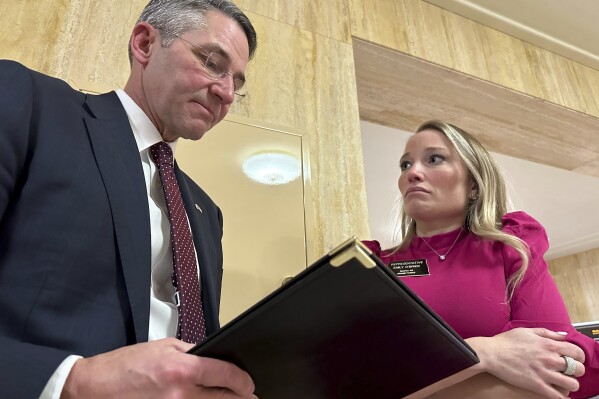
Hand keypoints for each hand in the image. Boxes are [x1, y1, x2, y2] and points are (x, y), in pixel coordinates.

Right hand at [61, 338, 255, 398]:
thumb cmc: (126, 365)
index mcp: (182, 369)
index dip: (243, 380)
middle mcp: (180, 394)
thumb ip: (193, 352)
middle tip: (250, 395)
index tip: (249, 383)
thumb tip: (214, 358)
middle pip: (222, 398)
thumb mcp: (164, 346)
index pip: (225, 375)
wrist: (97, 387)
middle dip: (239, 397)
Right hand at [467, 328, 584, 397]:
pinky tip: (559, 396)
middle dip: (577, 371)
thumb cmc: (506, 341)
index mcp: (548, 345)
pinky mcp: (536, 385)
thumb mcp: (527, 331)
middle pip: (578, 369)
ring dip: (571, 385)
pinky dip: (562, 398)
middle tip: (569, 372)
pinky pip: (557, 396)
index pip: (577, 352)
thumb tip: (563, 335)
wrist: (491, 354)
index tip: (575, 359)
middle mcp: (550, 359)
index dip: (579, 357)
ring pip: (572, 384)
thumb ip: (547, 333)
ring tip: (564, 383)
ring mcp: (544, 373)